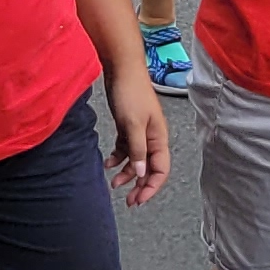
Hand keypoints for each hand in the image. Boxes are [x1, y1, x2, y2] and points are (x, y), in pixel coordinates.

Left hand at [103, 69, 171, 206]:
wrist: (121, 69)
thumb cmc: (131, 92)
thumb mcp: (133, 124)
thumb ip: (138, 150)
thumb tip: (143, 173)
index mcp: (159, 138)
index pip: (161, 170)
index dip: (152, 187)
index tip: (139, 199)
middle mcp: (152, 138)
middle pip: (149, 168)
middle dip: (140, 185)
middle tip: (129, 201)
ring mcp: (140, 133)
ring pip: (136, 161)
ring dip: (127, 173)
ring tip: (113, 184)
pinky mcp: (128, 127)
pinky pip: (126, 149)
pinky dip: (118, 158)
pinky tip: (108, 163)